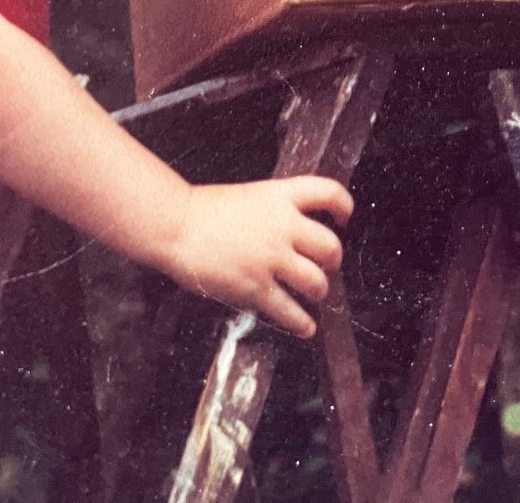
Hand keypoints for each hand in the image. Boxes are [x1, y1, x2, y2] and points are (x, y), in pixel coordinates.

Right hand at [164, 176, 353, 337]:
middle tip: (326, 266)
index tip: (344, 218)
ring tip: (314, 295)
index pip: (329, 193)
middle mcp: (282, 226)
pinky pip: (290, 312)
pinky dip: (302, 324)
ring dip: (319, 292)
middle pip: (330, 246)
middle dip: (333, 261)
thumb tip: (298, 232)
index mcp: (280, 196)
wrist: (175, 226)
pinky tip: (305, 327)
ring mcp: (270, 258)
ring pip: (316, 282)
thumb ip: (277, 211)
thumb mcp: (251, 197)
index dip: (344, 206)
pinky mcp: (256, 287)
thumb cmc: (205, 211)